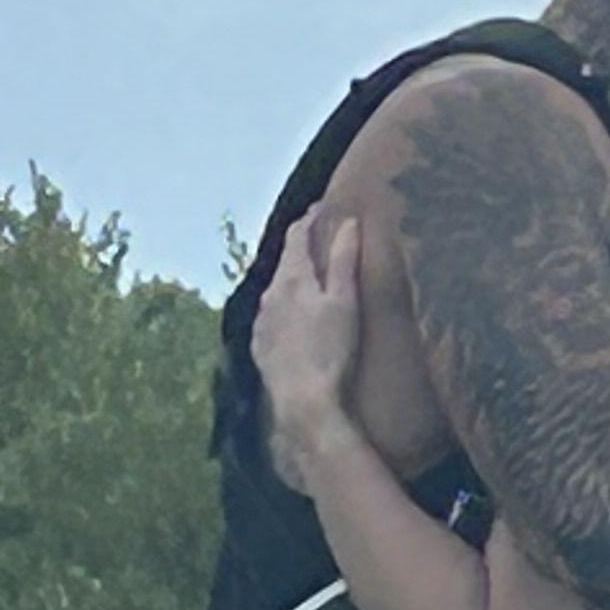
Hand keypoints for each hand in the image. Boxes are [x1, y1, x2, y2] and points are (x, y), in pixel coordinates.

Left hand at [249, 209, 364, 483]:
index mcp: (292, 279)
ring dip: (292, 279)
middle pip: (284, 261)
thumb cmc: (330, 352)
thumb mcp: (345, 302)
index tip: (321, 207)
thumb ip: (345, 260)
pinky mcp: (260, 345)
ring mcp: (261, 321)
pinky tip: (296, 318)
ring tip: (310, 279)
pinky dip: (284, 307)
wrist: (303, 402)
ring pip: (276, 289)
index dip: (310, 218)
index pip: (297, 236)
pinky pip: (271, 315)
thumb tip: (349, 223)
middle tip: (318, 238)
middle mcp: (270, 294)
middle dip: (300, 247)